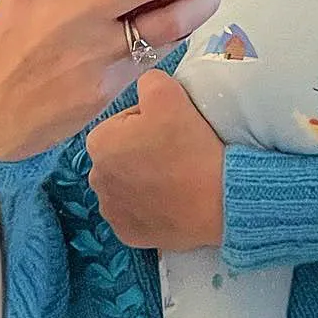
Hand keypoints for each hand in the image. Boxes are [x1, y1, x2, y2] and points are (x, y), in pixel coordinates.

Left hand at [86, 70, 225, 250]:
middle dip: (143, 153)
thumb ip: (147, 81)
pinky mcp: (128, 236)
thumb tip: (144, 90)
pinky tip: (172, 202)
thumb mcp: (167, 92)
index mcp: (99, 144)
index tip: (172, 131)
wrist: (221, 199)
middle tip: (177, 154)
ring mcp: (111, 212)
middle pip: (123, 156)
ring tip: (176, 179)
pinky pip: (137, 214)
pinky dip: (151, 208)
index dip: (149, 123)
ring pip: (128, 186)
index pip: (123, 123)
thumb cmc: (190, 145)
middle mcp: (96, 180)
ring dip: (146, 181)